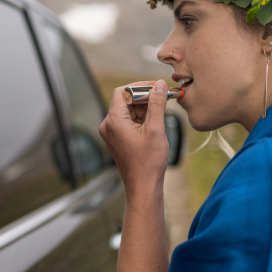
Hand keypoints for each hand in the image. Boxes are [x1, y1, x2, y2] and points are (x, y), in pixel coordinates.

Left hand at [99, 80, 169, 197]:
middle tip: (163, 96)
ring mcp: (112, 132)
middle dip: (144, 97)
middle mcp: (108, 125)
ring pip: (128, 110)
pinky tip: (156, 120)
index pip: (122, 91)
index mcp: (113, 121)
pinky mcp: (117, 138)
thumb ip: (157, 104)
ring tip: (163, 109)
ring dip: (144, 107)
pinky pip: (128, 120)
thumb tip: (159, 85)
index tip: (157, 87)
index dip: (139, 87)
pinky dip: (141, 117)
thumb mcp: (155, 128)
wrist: (143, 186)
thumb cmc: (148, 161)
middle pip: (125, 100)